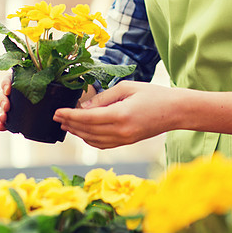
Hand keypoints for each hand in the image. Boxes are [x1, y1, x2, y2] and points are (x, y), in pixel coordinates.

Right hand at [0, 77, 96, 131]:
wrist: (64, 102)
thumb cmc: (64, 86)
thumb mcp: (64, 82)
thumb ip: (66, 80)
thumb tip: (78, 79)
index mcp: (27, 76)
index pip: (12, 77)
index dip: (7, 83)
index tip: (9, 90)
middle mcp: (20, 87)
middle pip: (5, 91)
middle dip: (2, 99)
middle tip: (7, 107)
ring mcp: (18, 101)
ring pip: (4, 104)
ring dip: (1, 111)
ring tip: (4, 119)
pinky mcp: (19, 114)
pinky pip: (8, 118)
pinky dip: (3, 123)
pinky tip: (1, 127)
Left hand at [53, 81, 181, 148]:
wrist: (174, 111)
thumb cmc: (153, 94)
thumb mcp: (127, 88)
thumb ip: (104, 97)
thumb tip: (84, 106)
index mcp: (120, 115)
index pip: (87, 118)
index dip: (70, 115)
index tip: (57, 112)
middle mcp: (120, 131)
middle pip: (87, 131)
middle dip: (70, 124)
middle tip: (57, 117)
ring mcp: (124, 140)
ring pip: (93, 140)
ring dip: (78, 133)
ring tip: (66, 124)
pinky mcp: (127, 143)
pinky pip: (103, 144)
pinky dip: (90, 139)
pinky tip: (83, 132)